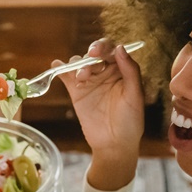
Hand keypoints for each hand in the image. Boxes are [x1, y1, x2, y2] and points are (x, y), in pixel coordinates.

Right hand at [54, 39, 144, 158]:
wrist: (114, 144)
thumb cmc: (130, 121)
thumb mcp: (135, 95)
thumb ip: (130, 71)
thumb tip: (120, 48)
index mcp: (122, 70)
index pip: (112, 50)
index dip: (104, 47)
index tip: (98, 52)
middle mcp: (105, 72)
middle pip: (94, 54)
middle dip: (90, 55)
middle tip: (89, 60)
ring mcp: (90, 81)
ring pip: (80, 63)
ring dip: (78, 65)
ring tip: (81, 78)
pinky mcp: (76, 92)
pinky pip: (66, 76)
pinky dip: (60, 69)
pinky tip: (56, 66)